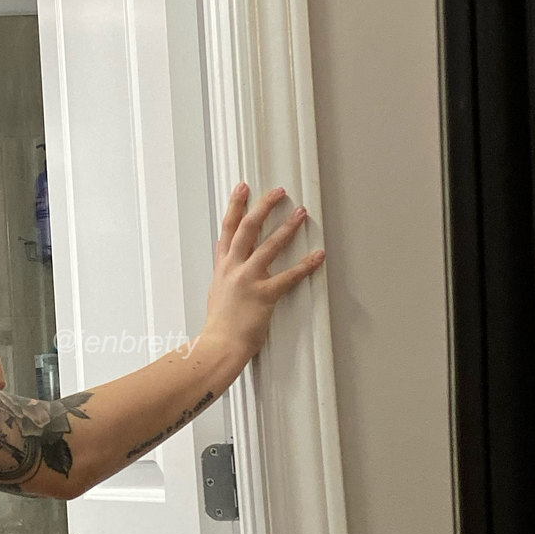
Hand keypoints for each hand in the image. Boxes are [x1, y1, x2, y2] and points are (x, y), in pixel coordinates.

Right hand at [202, 183, 323, 364]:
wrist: (219, 345)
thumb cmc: (220, 324)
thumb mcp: (217, 290)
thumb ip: (224, 270)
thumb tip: (226, 254)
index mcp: (223, 266)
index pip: (228, 228)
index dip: (235, 205)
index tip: (242, 188)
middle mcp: (234, 268)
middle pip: (247, 228)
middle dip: (263, 206)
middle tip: (278, 191)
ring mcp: (248, 280)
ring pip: (269, 246)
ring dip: (287, 227)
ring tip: (300, 213)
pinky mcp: (264, 295)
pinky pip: (288, 276)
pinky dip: (305, 265)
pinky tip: (317, 255)